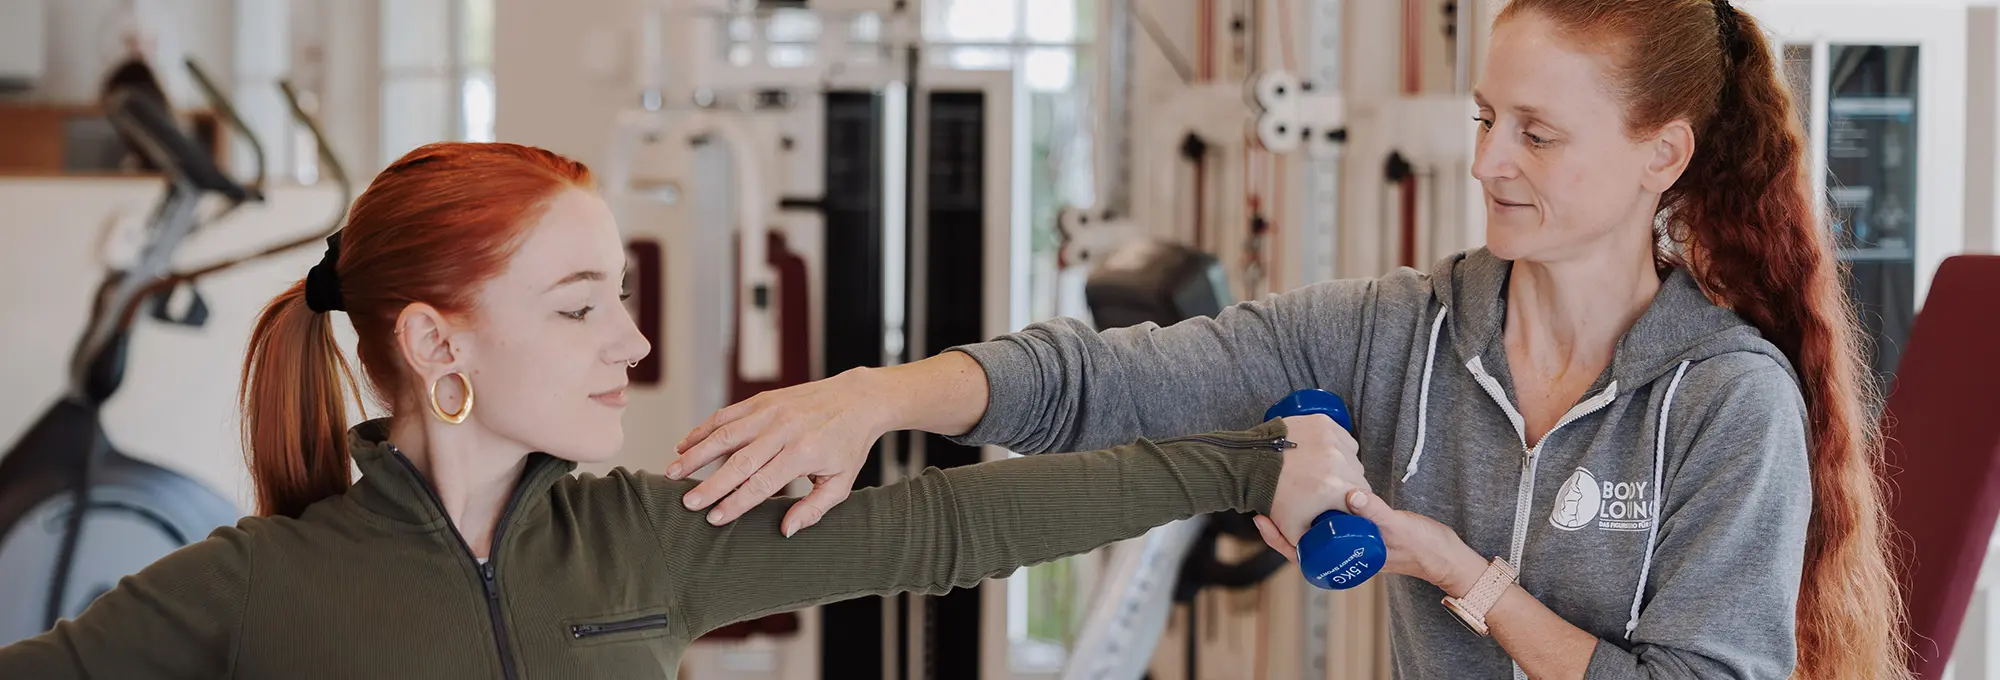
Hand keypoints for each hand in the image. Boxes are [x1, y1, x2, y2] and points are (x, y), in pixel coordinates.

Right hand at [671, 367, 888, 534]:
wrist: (858, 398)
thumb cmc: (848, 444)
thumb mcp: (841, 482)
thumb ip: (814, 509)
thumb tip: (785, 531)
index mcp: (804, 453)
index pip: (763, 483)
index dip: (736, 502)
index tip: (714, 518)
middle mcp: (785, 430)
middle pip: (739, 461)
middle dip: (710, 484)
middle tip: (687, 503)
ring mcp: (771, 411)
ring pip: (726, 434)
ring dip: (696, 453)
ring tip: (672, 472)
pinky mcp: (763, 399)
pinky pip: (727, 414)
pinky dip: (703, 429)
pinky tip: (684, 444)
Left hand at [1253, 488, 1487, 596]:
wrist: (1444, 553)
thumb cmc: (1422, 548)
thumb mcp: (1397, 529)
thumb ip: (1376, 513)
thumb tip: (1351, 494)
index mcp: (1343, 556)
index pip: (1300, 552)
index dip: (1277, 538)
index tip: (1260, 519)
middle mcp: (1342, 546)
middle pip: (1301, 534)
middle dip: (1280, 516)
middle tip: (1260, 492)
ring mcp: (1350, 533)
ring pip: (1314, 521)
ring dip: (1295, 503)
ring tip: (1276, 481)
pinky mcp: (1359, 518)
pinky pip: (1330, 510)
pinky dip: (1317, 495)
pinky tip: (1307, 476)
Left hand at [1264, 414, 1371, 545]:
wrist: (1251, 464)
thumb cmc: (1273, 497)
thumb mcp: (1294, 532)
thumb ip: (1315, 547)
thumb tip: (1333, 552)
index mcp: (1337, 490)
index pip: (1362, 501)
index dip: (1354, 506)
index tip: (1343, 506)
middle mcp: (1339, 462)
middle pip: (1359, 478)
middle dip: (1349, 487)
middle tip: (1332, 490)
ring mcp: (1333, 440)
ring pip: (1353, 458)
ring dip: (1345, 465)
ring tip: (1326, 472)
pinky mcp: (1325, 424)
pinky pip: (1344, 439)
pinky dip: (1339, 447)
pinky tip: (1326, 454)